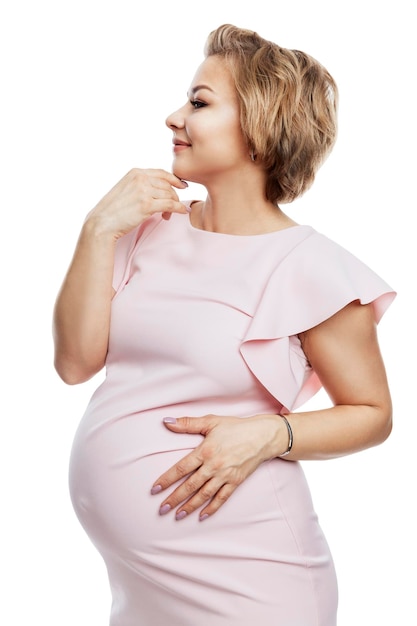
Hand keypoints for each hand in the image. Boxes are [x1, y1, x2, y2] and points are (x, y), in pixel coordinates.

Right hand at [86, 168, 188, 238]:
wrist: (102, 223)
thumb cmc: (112, 210)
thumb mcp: (126, 189)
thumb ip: (140, 185)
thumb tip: (157, 189)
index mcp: (135, 172)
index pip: (162, 173)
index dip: (175, 179)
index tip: (182, 186)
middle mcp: (140, 178)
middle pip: (168, 185)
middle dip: (173, 197)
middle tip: (170, 209)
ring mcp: (143, 191)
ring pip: (170, 195)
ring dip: (173, 206)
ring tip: (167, 215)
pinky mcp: (147, 205)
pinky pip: (170, 204)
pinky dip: (178, 209)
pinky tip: (181, 212)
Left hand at [151, 414, 282, 520]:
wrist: (262, 436)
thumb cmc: (236, 427)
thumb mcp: (211, 421)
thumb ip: (188, 423)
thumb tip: (166, 421)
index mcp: (205, 451)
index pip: (181, 468)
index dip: (167, 479)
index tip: (155, 489)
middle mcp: (214, 466)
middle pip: (190, 485)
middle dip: (174, 498)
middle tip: (161, 509)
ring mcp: (225, 476)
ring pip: (204, 495)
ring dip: (189, 506)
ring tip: (177, 515)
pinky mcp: (236, 482)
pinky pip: (222, 498)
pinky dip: (212, 508)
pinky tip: (202, 515)